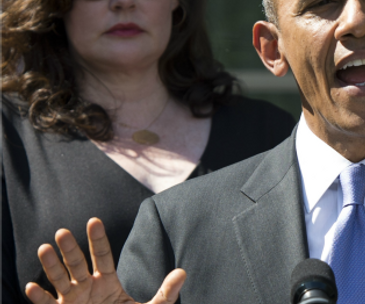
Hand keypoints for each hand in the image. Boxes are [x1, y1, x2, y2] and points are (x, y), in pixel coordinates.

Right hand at [25, 218, 185, 303]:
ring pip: (59, 280)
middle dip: (70, 248)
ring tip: (44, 248)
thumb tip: (183, 272)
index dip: (97, 238)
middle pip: (78, 263)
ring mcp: (73, 301)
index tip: (93, 220)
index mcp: (107, 280)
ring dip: (51, 266)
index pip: (102, 254)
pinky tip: (30, 286)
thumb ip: (166, 292)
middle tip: (62, 231)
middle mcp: (87, 287)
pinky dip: (39, 297)